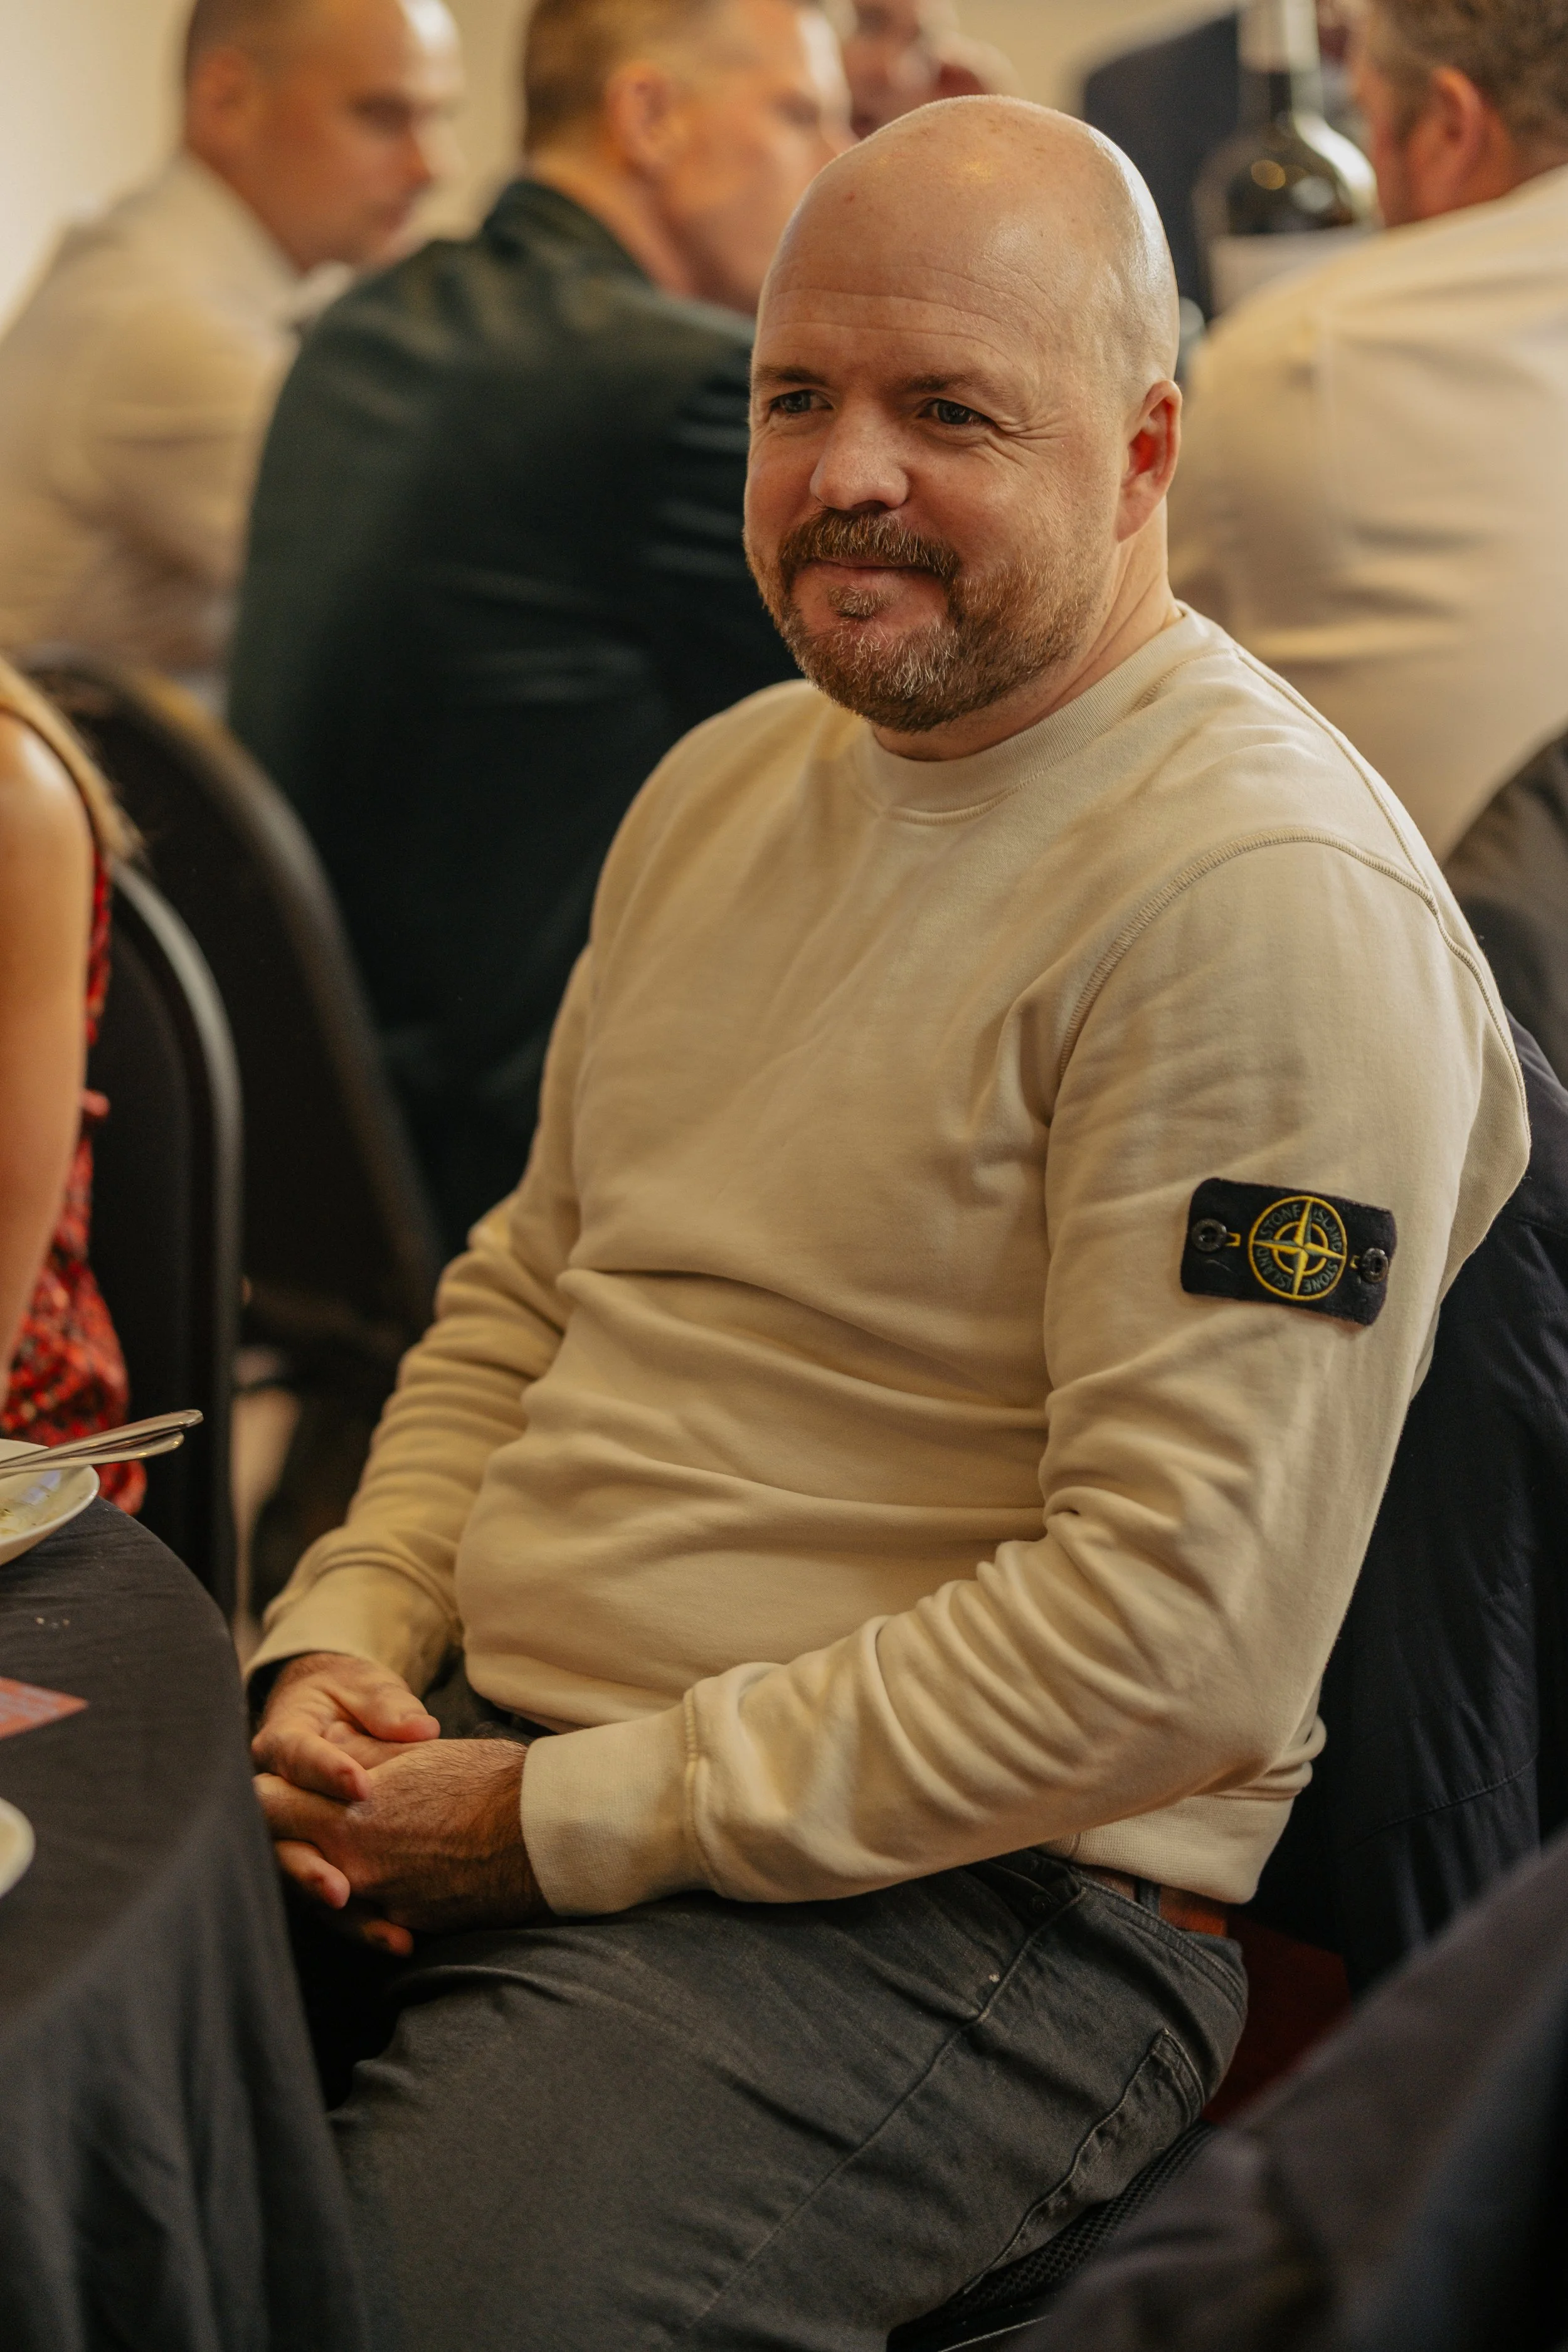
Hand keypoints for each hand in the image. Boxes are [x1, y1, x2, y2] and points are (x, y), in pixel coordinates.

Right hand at [252, 1651, 444, 1954]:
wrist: (332, 1711)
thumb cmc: (348, 1696)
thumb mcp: (365, 1687)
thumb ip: (386, 1706)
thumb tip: (420, 1729)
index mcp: (284, 1739)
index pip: (294, 1757)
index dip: (324, 1772)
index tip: (362, 1786)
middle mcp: (277, 1794)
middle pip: (278, 1837)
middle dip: (309, 1864)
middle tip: (343, 1887)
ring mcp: (293, 1835)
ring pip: (301, 1879)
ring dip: (340, 1909)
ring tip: (386, 1930)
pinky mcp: (317, 1860)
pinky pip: (329, 1899)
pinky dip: (363, 1920)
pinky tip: (399, 1939)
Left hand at [254, 1737, 546, 1939]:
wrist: (542, 1833)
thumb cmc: (484, 1781)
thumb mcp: (413, 1754)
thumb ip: (356, 1755)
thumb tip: (321, 1746)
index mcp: (346, 1815)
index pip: (266, 1805)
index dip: (270, 1789)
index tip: (279, 1782)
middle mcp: (352, 1867)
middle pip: (281, 1857)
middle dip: (284, 1836)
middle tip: (296, 1818)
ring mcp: (380, 1902)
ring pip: (318, 1895)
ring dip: (322, 1872)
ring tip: (335, 1853)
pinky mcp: (409, 1925)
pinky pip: (366, 1918)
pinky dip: (365, 1903)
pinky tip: (379, 1886)